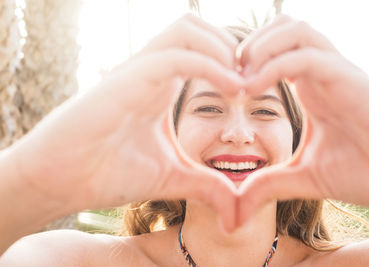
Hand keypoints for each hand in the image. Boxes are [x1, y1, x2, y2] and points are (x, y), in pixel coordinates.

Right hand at [8, 14, 242, 229]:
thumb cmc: (108, 173)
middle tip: (252, 78)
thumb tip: (237, 208)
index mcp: (161, 85)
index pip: (201, 47)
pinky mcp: (128, 80)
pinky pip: (175, 56)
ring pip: (186, 29)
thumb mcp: (172, 178)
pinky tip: (232, 89)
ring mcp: (138, 71)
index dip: (234, 61)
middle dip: (231, 44)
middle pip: (196, 26)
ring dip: (222, 48)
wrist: (61, 180)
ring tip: (242, 82)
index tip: (255, 88)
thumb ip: (206, 185)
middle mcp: (151, 70)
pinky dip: (210, 65)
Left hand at [237, 15, 368, 225]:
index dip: (245, 60)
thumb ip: (269, 185)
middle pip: (283, 26)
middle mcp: (321, 72)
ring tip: (241, 79)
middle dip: (250, 44)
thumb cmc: (364, 172)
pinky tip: (253, 89)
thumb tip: (236, 207)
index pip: (275, 49)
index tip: (226, 87)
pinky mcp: (348, 79)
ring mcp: (336, 71)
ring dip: (260, 47)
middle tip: (230, 75)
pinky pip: (306, 56)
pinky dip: (274, 65)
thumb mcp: (303, 177)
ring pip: (295, 29)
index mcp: (311, 86)